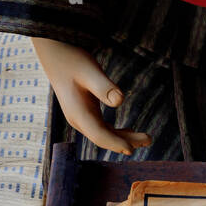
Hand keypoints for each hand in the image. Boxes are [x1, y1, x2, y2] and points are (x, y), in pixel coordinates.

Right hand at [30, 37, 152, 156]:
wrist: (56, 56)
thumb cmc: (73, 61)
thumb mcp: (90, 71)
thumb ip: (103, 87)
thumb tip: (120, 101)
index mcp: (78, 113)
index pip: (99, 134)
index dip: (115, 143)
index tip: (131, 149)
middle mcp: (78, 119)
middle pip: (104, 137)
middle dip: (126, 141)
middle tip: (149, 139)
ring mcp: (81, 117)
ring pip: (104, 134)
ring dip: (124, 138)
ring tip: (145, 139)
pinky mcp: (85, 112)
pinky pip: (102, 128)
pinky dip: (116, 132)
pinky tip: (130, 132)